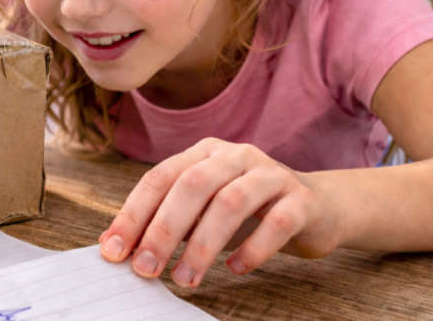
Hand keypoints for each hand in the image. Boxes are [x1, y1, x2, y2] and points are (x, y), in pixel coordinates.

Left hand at [98, 138, 345, 287]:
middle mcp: (235, 155)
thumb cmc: (249, 213)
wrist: (319, 208)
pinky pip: (276, 222)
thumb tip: (116, 247)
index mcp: (203, 153)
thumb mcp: (203, 212)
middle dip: (163, 230)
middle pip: (192, 186)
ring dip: (203, 245)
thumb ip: (166, 222)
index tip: (112, 250)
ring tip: (186, 278)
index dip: (133, 214)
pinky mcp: (303, 200)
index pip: (159, 178)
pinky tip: (236, 268)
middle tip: (146, 268)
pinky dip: (253, 248)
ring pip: (231, 202)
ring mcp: (272, 173)